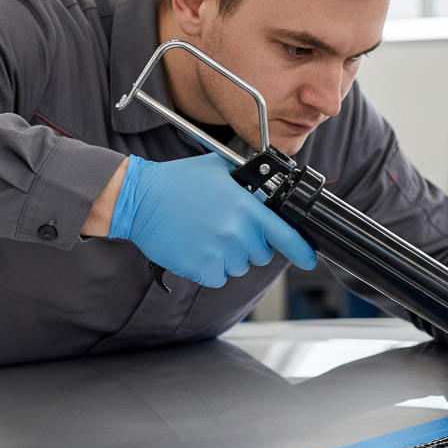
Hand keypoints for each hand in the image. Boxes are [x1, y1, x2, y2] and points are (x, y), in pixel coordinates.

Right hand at [109, 153, 316, 286]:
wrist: (138, 199)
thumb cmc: (176, 182)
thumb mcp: (219, 170)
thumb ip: (246, 183)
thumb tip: (265, 189)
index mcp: (246, 208)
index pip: (286, 236)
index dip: (301, 251)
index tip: (309, 259)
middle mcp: (237, 233)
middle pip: (262, 255)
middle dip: (250, 245)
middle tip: (226, 228)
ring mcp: (219, 252)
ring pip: (239, 266)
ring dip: (229, 256)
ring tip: (206, 234)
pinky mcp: (201, 268)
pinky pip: (219, 277)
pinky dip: (210, 268)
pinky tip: (196, 247)